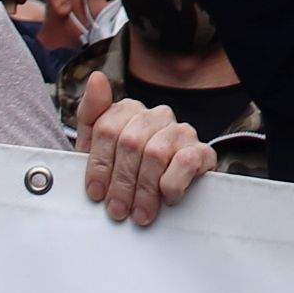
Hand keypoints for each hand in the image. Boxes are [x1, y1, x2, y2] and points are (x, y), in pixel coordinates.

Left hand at [84, 97, 215, 226]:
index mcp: (128, 110)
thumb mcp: (97, 146)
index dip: (99, 164)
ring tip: (140, 214)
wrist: (168, 190)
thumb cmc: (125, 168)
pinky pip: (185, 161)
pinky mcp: (202, 150)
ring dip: (144, 190)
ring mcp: (180, 131)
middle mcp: (156, 115)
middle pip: (130, 143)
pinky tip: (168, 198)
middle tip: (117, 211)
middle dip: (121, 182)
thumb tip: (97, 78)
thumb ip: (91, 113)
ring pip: (155, 153)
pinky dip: (173, 183)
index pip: (107, 129)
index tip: (96, 193)